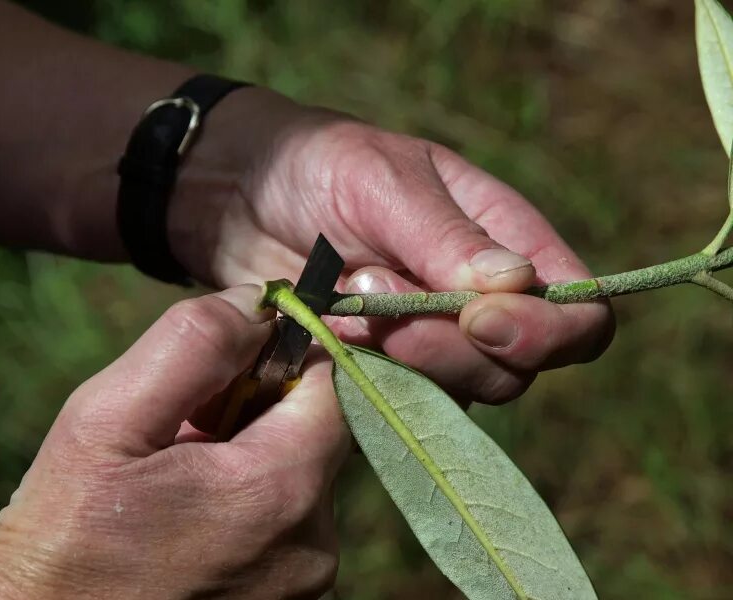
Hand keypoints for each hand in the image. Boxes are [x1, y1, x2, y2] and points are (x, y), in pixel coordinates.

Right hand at [0, 285, 348, 599]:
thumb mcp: (108, 418)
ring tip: (179, 468)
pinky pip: (287, 518)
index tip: (232, 357)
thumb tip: (259, 302)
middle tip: (187, 419)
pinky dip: (250, 494)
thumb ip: (195, 344)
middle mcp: (313, 543)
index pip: (331, 383)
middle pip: (317, 428)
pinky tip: (192, 506)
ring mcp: (305, 580)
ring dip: (251, 450)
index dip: (286, 353)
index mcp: (281, 491)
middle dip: (260, 404)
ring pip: (300, 471)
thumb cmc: (64, 533)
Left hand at [169, 88, 614, 403]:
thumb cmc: (322, 167)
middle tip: (373, 288)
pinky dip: (362, 377)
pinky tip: (324, 332)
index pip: (578, 315)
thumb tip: (517, 285)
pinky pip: (395, 404)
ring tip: (342, 300)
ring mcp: (431, 346)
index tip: (477, 318)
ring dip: (399, 358)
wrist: (245, 197)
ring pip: (456, 397)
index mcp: (509, 244)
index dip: (546, 333)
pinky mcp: (381, 373)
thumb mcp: (383, 179)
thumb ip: (446, 235)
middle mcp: (482, 306)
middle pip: (516, 370)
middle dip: (447, 347)